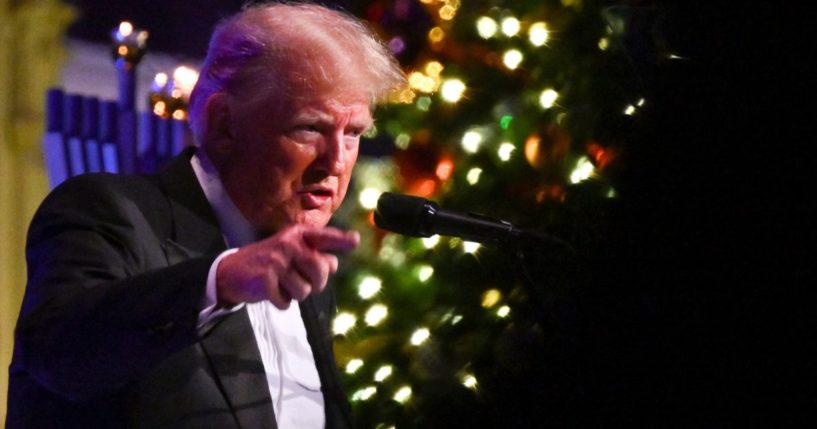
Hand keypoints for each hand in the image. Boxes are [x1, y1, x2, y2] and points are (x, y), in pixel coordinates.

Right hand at [216, 225, 358, 308]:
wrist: (231, 272)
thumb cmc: (269, 263)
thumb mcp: (291, 254)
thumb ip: (314, 257)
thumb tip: (334, 264)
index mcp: (297, 235)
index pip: (324, 237)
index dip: (341, 240)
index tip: (356, 240)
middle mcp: (288, 244)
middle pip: (321, 271)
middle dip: (317, 283)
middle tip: (301, 282)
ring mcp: (276, 261)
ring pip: (305, 291)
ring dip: (295, 294)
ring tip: (281, 284)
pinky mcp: (266, 279)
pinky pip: (287, 302)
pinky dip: (281, 303)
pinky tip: (270, 292)